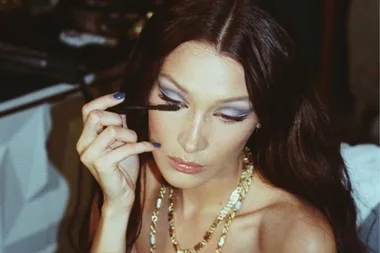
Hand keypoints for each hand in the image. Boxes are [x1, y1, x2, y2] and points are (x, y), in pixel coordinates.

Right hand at [76, 92, 159, 207]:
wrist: (121, 194)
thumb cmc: (122, 167)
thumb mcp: (121, 141)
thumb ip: (119, 124)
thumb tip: (125, 104)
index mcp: (86, 137)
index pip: (88, 110)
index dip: (104, 100)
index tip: (122, 97)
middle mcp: (83, 145)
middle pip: (95, 116)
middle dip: (117, 119)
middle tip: (128, 131)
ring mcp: (90, 156)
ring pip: (112, 130)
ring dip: (130, 135)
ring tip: (137, 142)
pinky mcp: (102, 165)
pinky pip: (126, 147)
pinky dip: (143, 145)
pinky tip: (153, 146)